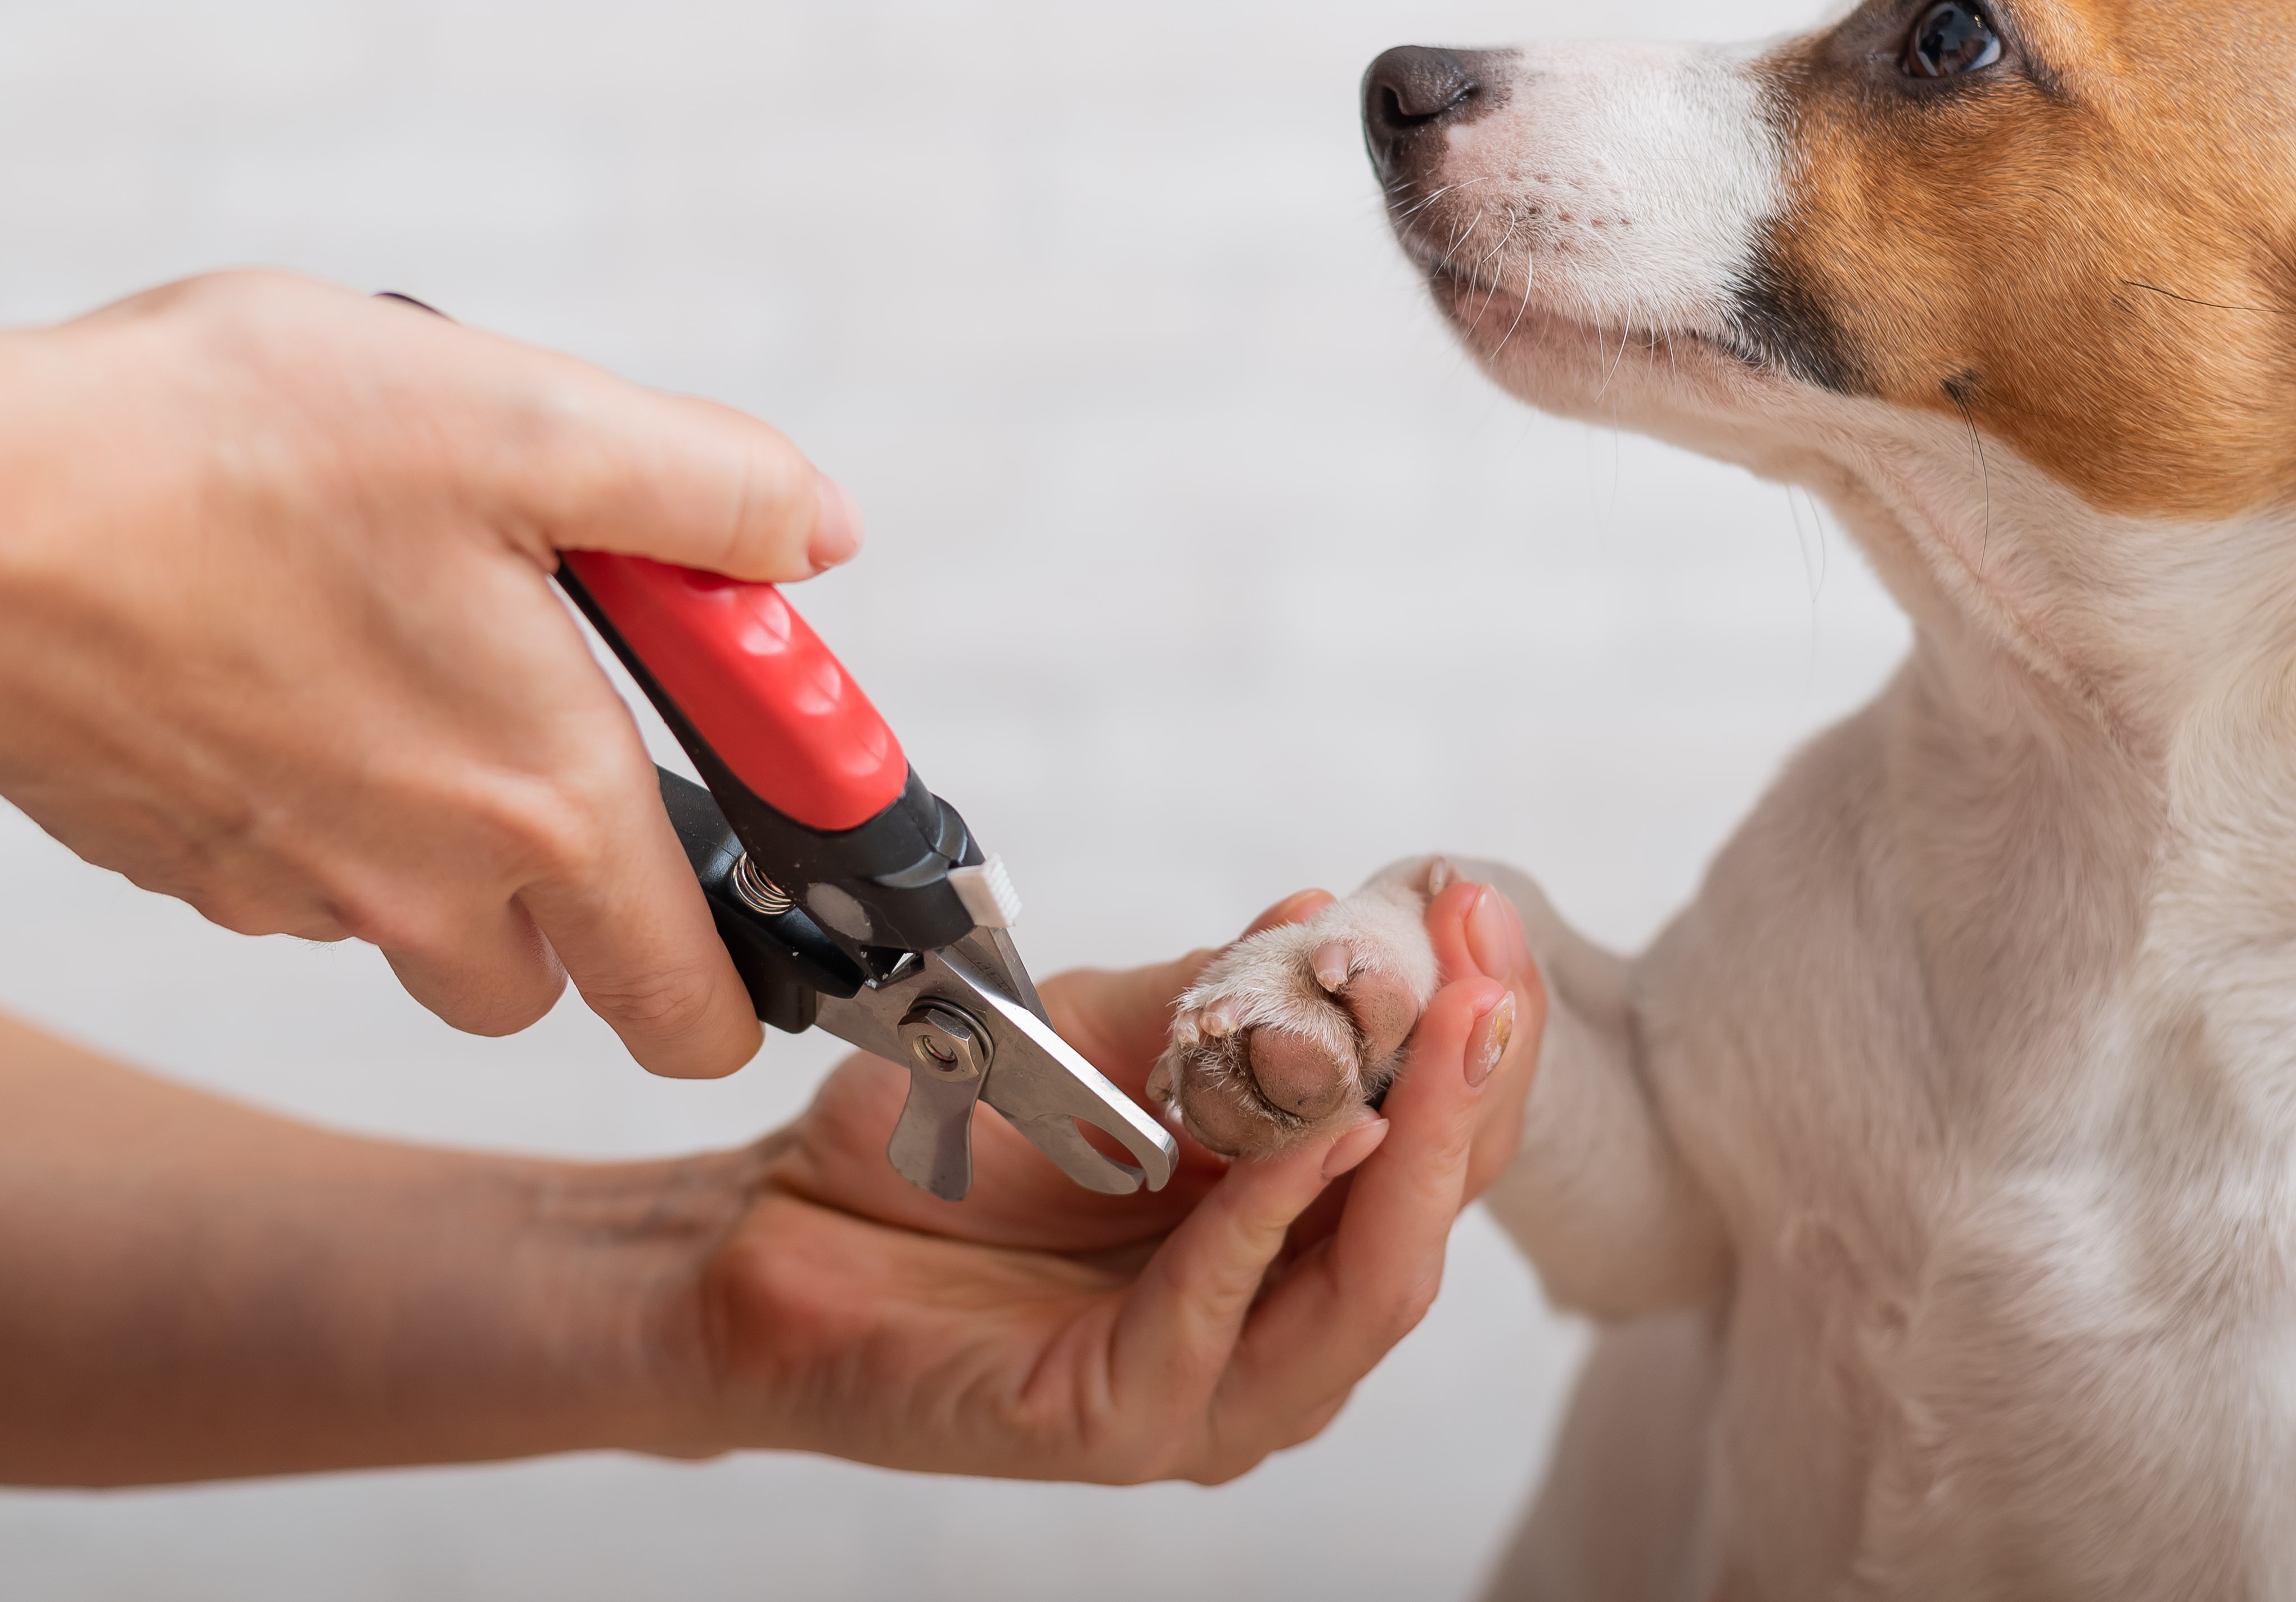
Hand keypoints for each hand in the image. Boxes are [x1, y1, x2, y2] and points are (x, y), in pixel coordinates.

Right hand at [0, 271, 858, 1074]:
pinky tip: (302, 662)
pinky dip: (335, 798)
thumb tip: (814, 535)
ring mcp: (286, 886)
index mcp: (541, 807)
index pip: (691, 1007)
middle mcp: (419, 885)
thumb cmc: (223, 457)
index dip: (756, 982)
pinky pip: (303, 873)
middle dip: (599, 889)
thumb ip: (708, 491)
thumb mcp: (526, 421)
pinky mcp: (181, 856)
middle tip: (577, 728)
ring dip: (457, 834)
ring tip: (426, 656)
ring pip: (424, 927)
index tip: (772, 887)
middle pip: (559, 977)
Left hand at [668, 889, 1534, 1480]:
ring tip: (1446, 1030)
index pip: (1439, 1141)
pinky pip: (1226, 1314)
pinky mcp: (1123, 1424)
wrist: (770, 1226)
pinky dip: (1276, 1215)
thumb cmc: (942, 1140)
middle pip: (1433, 1216)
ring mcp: (1213, 1390)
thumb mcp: (1099, 1034)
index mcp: (1299, 1232)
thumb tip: (1327, 914)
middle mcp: (1281, 1322)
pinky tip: (1320, 1131)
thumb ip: (1216, 995)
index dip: (1481, 1027)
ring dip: (1419, 1150)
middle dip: (1477, 1081)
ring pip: (1373, 1288)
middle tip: (1489, 962)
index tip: (1476, 908)